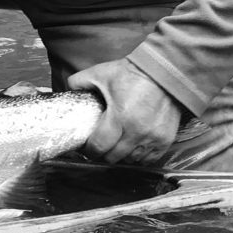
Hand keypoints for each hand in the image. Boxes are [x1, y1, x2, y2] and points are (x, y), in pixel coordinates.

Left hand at [67, 59, 182, 165]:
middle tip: (100, 145)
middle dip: (104, 153)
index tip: (86, 147)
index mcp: (120, 117)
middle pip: (114, 157)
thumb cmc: (132, 73)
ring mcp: (153, 138)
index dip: (90, 150)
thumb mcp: (101, 73)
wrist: (165, 72)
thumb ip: (79, 82)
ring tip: (117, 145)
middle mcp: (137, 132)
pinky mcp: (166, 140)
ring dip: (121, 156)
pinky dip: (139, 156)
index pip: (100, 146)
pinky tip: (133, 147)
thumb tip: (67, 90)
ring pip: (131, 160)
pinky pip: (149, 159)